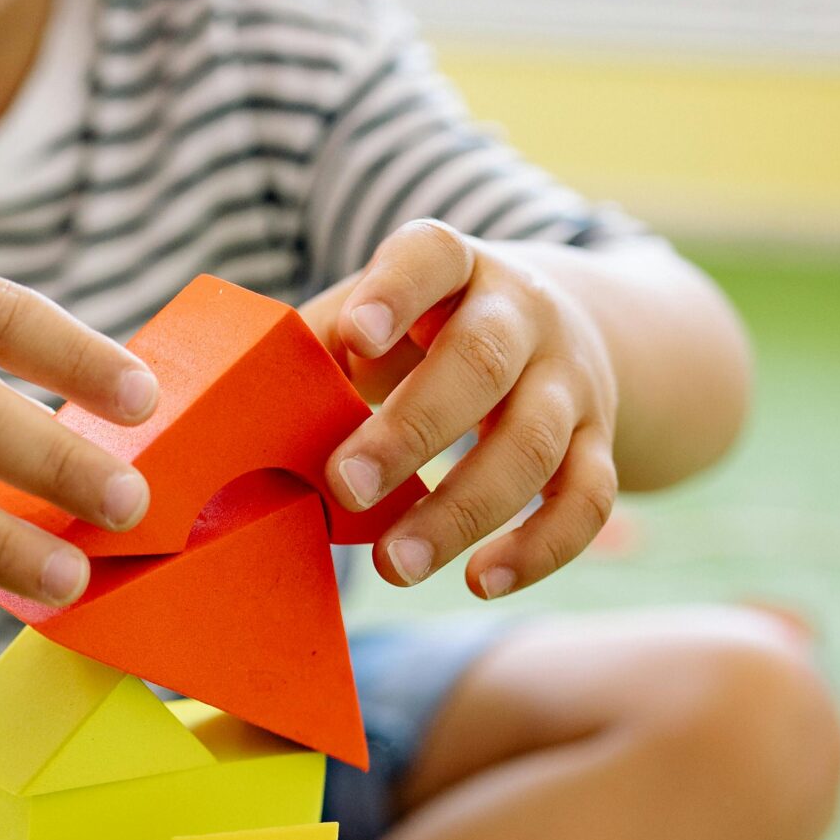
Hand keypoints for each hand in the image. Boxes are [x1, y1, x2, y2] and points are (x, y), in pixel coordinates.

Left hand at [311, 220, 619, 598]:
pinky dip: (538, 549)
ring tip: (396, 564)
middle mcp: (524, 314)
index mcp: (455, 266)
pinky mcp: (600, 443)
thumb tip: (240, 416)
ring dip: (462, 511)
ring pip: (533, 444)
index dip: (395, 290)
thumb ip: (317, 349)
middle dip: (412, 431)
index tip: (353, 336)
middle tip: (345, 487)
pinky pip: (587, 500)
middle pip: (481, 364)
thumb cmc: (426, 329)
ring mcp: (571, 380)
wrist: (564, 326)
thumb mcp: (376, 314)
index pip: (431, 257)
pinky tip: (479, 582)